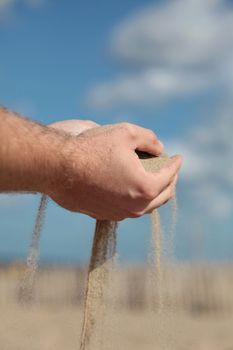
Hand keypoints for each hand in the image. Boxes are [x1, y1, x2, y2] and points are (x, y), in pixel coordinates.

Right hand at [46, 121, 181, 220]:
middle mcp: (135, 207)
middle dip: (170, 181)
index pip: (170, 175)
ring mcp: (119, 213)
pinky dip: (135, 198)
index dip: (176, 164)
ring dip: (153, 192)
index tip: (178, 157)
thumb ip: (150, 139)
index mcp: (145, 187)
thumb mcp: (126, 133)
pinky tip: (131, 187)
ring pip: (146, 206)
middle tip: (169, 170)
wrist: (57, 168)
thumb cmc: (91, 148)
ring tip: (153, 179)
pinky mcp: (104, 215)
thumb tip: (159, 149)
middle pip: (163, 196)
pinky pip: (128, 208)